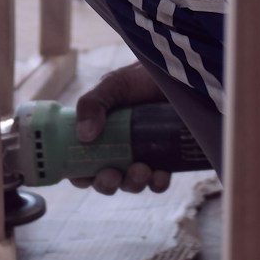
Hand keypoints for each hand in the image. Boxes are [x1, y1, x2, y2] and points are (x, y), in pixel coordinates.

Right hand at [68, 63, 171, 195]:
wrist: (180, 75)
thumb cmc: (142, 77)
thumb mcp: (114, 85)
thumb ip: (93, 103)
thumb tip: (84, 135)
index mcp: (100, 132)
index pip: (82, 162)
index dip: (80, 175)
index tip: (84, 178)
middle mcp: (119, 148)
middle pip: (106, 179)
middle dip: (107, 183)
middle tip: (112, 175)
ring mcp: (143, 155)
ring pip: (132, 183)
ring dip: (132, 183)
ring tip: (141, 170)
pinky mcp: (166, 160)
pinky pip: (158, 181)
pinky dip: (157, 183)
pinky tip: (161, 174)